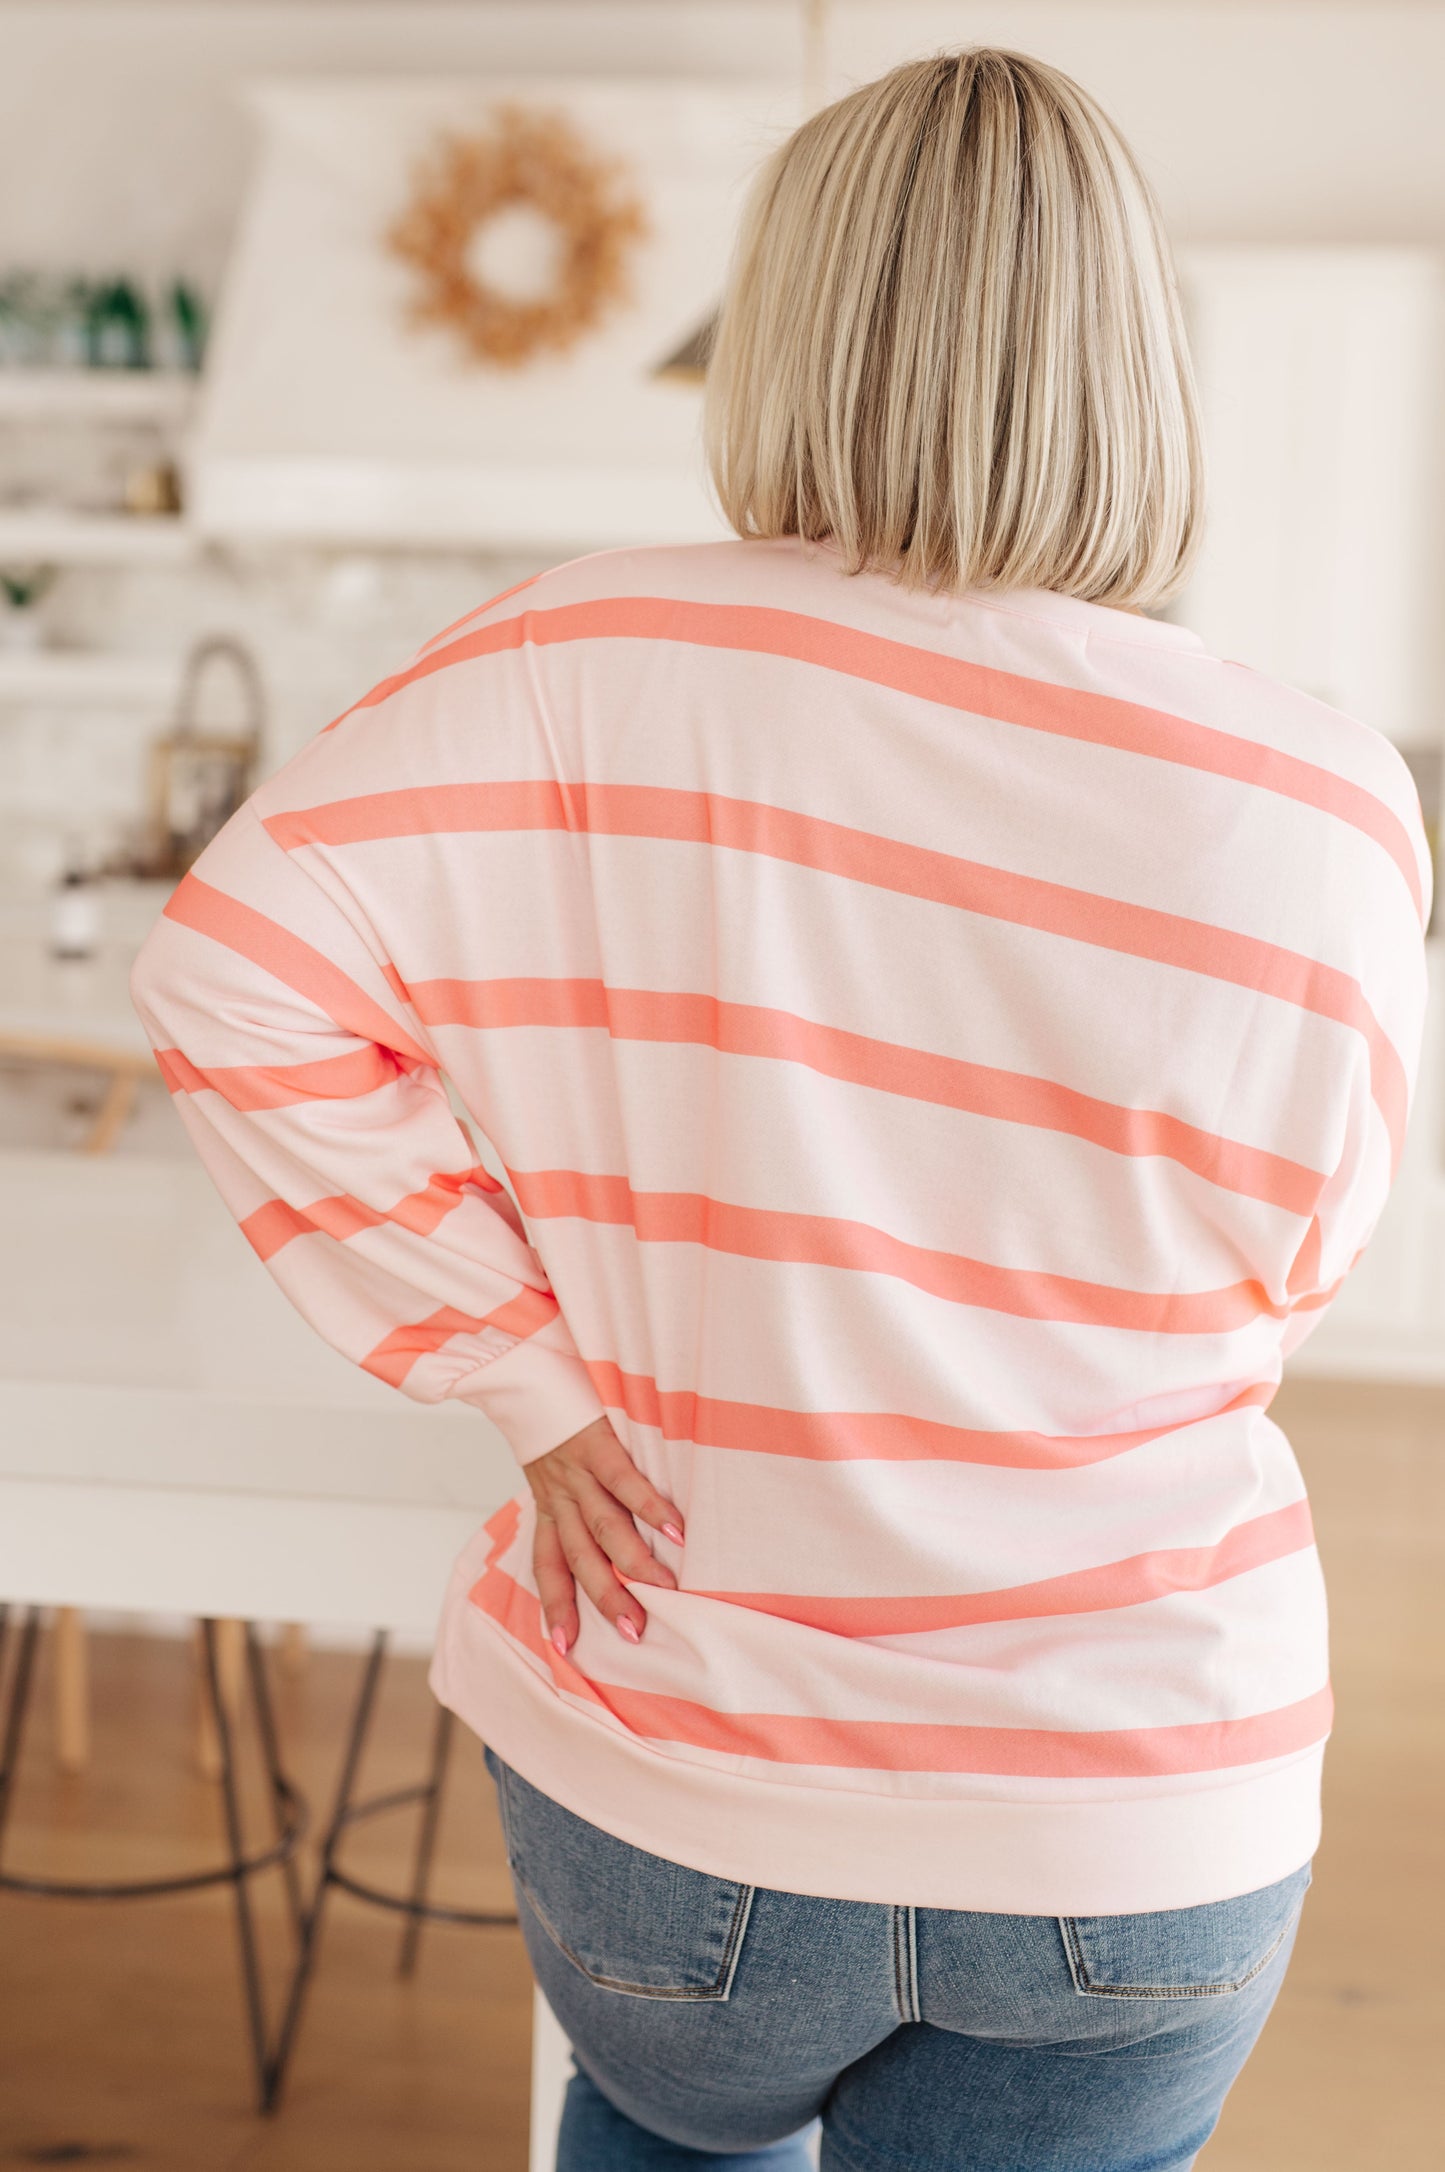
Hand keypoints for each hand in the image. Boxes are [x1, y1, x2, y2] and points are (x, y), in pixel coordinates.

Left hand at [525, 1416, 684, 1653]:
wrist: (526, 1368)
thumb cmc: (554, 1420)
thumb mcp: (553, 1466)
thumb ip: (575, 1498)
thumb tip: (610, 1534)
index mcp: (548, 1505)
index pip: (548, 1566)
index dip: (556, 1606)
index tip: (566, 1648)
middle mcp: (559, 1496)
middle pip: (581, 1559)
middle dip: (606, 1598)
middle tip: (634, 1632)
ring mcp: (576, 1472)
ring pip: (604, 1528)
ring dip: (633, 1562)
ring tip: (664, 1590)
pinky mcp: (594, 1443)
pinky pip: (623, 1481)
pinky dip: (649, 1506)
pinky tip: (676, 1529)